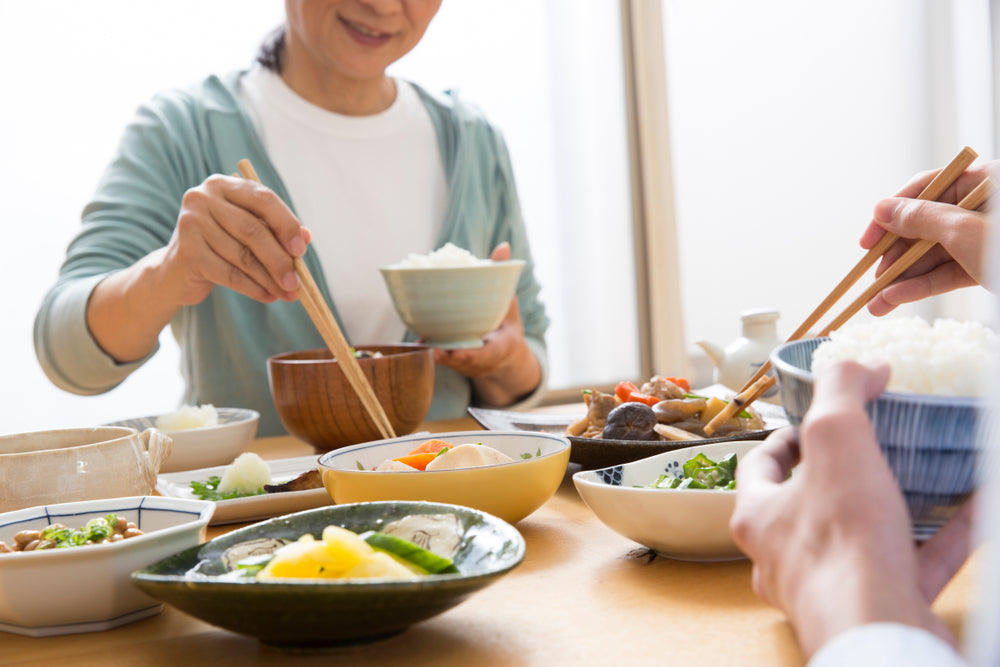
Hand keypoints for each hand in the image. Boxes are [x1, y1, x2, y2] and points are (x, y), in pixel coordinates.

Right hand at [86, 174, 310, 362]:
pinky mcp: (187, 252)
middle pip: (253, 230)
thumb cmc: (220, 247)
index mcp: (223, 185)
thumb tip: (307, 237)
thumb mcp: (248, 233)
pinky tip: (268, 297)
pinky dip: (254, 289)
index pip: (262, 198)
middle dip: (280, 259)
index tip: (302, 249)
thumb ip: (276, 230)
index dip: (286, 224)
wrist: (175, 272)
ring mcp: (191, 223)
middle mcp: (202, 198)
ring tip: (287, 293)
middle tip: (297, 282)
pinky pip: (230, 274)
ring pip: (243, 256)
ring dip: (270, 279)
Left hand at [432, 242, 541, 405]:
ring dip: (437, 355)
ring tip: (422, 345)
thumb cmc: (506, 322)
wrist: (506, 352)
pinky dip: (432, 350)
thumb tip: (503, 246)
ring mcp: (468, 365)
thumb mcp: (510, 301)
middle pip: (464, 362)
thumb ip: (504, 277)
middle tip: (434, 349)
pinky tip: (419, 341)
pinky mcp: (455, 363)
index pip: (487, 355)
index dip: (473, 355)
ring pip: (451, 362)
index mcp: (500, 348)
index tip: (459, 353)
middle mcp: (483, 360)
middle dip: (449, 358)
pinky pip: (444, 358)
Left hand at [730, 360, 969, 656]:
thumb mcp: (836, 437)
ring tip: (919, 474)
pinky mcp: (879, 606)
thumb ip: (841, 392)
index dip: (785, 439)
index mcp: (760, 516)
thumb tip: (860, 364)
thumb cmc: (842, 539)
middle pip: (806, 504)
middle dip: (837, 475)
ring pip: (860, 538)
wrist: (878, 628)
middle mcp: (785, 555)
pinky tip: (972, 510)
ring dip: (891, 505)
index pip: (760, 467)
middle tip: (868, 448)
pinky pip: (913, 565)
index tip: (814, 423)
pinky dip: (942, 538)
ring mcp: (832, 586)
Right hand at [859, 161, 994, 315]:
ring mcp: (990, 238)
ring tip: (875, 304)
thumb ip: (921, 219)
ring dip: (904, 279)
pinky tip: (897, 300)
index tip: (868, 241)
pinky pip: (952, 272)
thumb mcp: (965, 232)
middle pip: (929, 224)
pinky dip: (925, 287)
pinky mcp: (993, 266)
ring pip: (937, 254)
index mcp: (987, 181)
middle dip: (896, 255)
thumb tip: (882, 208)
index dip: (892, 213)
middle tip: (869, 279)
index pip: (927, 187)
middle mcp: (986, 207)